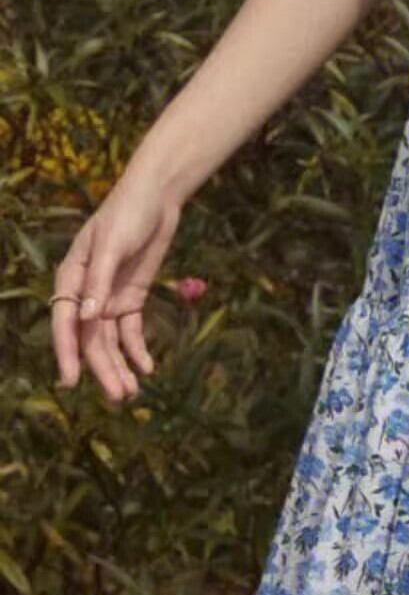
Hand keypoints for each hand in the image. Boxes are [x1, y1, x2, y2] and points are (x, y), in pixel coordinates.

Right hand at [51, 170, 182, 403]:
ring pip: (110, 340)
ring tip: (130, 393)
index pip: (66, 323)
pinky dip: (136, 350)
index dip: (68, 353)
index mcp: (71, 278)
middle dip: (102, 369)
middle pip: (91, 339)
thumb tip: (87, 318)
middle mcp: (86, 294)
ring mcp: (108, 297)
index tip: (72, 381)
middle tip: (118, 397)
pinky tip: (146, 369)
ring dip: (118, 366)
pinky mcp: (131, 297)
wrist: (157, 197)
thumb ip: (100, 281)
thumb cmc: (127, 214)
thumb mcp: (112, 245)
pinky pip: (130, 330)